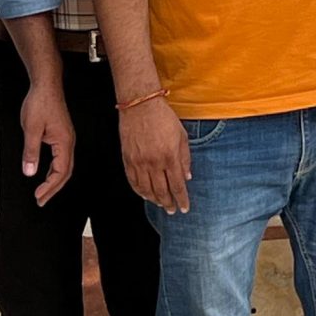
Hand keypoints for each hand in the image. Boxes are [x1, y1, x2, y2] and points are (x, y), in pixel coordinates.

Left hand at [19, 76, 76, 205]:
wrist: (46, 85)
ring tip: (44, 191)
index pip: (60, 171)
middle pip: (65, 172)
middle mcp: (69, 142)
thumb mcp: (30, 129)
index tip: (38, 196)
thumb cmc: (40, 102)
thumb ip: (31, 152)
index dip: (49, 186)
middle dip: (53, 188)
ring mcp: (66, 138)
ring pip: (65, 166)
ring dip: (54, 180)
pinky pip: (62, 158)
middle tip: (41, 200)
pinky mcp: (62, 135)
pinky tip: (47, 173)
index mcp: (64, 142)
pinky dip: (55, 170)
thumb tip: (30, 172)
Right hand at [119, 96, 191, 213]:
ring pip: (146, 189)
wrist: (141, 105)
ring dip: (154, 200)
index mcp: (170, 157)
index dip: (181, 199)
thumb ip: (185, 158)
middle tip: (172, 210)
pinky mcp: (128, 159)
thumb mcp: (182, 136)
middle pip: (161, 191)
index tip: (184, 208)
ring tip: (160, 204)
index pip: (177, 185)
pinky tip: (144, 194)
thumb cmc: (163, 117)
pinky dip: (139, 191)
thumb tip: (187, 177)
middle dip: (168, 203)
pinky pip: (132, 181)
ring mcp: (139, 162)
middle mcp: (154, 162)